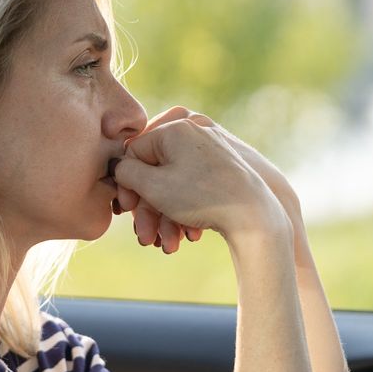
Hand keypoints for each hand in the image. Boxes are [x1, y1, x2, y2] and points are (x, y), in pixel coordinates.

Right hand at [113, 114, 287, 250]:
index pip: (135, 150)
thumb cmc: (201, 197)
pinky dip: (188, 210)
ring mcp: (212, 150)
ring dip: (166, 216)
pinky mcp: (225, 169)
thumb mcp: (153, 185)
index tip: (126, 209)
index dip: (127, 182)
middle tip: (144, 234)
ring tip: (168, 244)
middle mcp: (194, 133)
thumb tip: (118, 166)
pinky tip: (190, 234)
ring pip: (175, 183)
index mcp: (175, 127)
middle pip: (156, 170)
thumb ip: (126, 172)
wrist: (254, 215)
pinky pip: (195, 187)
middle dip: (148, 208)